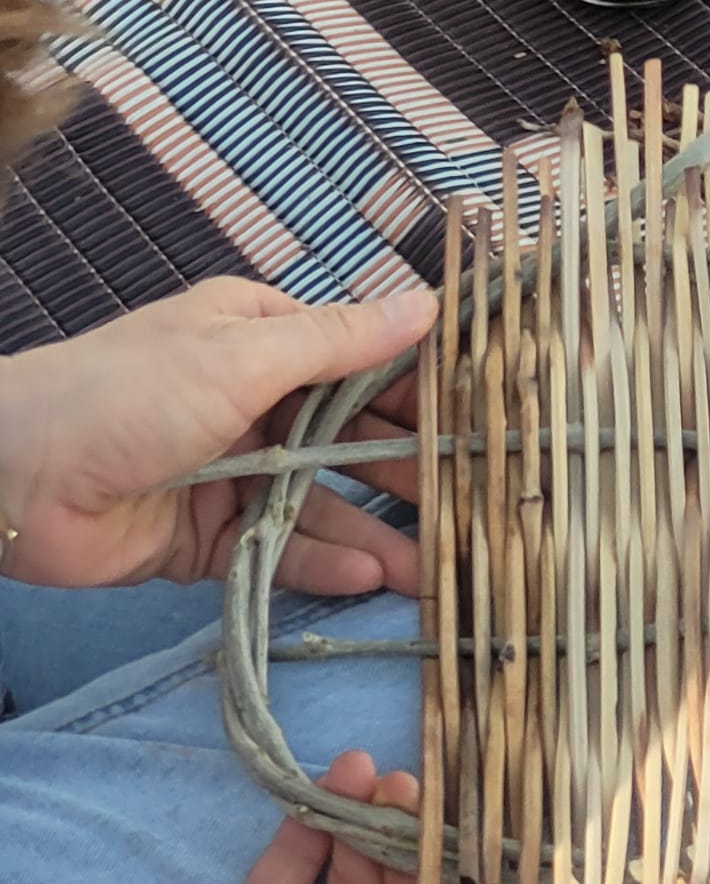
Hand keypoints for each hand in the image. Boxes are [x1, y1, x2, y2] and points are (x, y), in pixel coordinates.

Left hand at [0, 278, 435, 590]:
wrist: (17, 478)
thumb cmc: (126, 393)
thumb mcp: (241, 355)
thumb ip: (338, 343)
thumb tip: (427, 305)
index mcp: (261, 339)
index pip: (363, 364)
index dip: (425, 393)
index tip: (489, 422)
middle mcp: (255, 403)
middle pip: (352, 442)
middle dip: (410, 474)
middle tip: (476, 508)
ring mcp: (237, 473)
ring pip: (323, 506)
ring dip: (375, 534)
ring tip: (433, 570)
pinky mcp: (214, 537)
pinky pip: (281, 550)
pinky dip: (322, 563)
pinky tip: (369, 579)